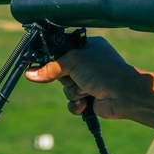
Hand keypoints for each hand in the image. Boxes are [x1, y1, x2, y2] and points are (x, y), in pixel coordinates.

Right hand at [25, 37, 153, 128]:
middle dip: (66, 79)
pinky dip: (76, 105)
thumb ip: (50, 67)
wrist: (124, 94)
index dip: (54, 60)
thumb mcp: (73, 62)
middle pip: (62, 72)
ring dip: (73, 92)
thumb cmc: (104, 71)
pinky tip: (85, 103)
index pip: (62, 51)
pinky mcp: (91, 98)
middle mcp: (89, 63)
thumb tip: (30, 73)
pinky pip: (73, 103)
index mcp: (88, 47)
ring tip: (86, 90)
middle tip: (75, 77)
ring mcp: (91, 81)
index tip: (45, 65)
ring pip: (66, 89)